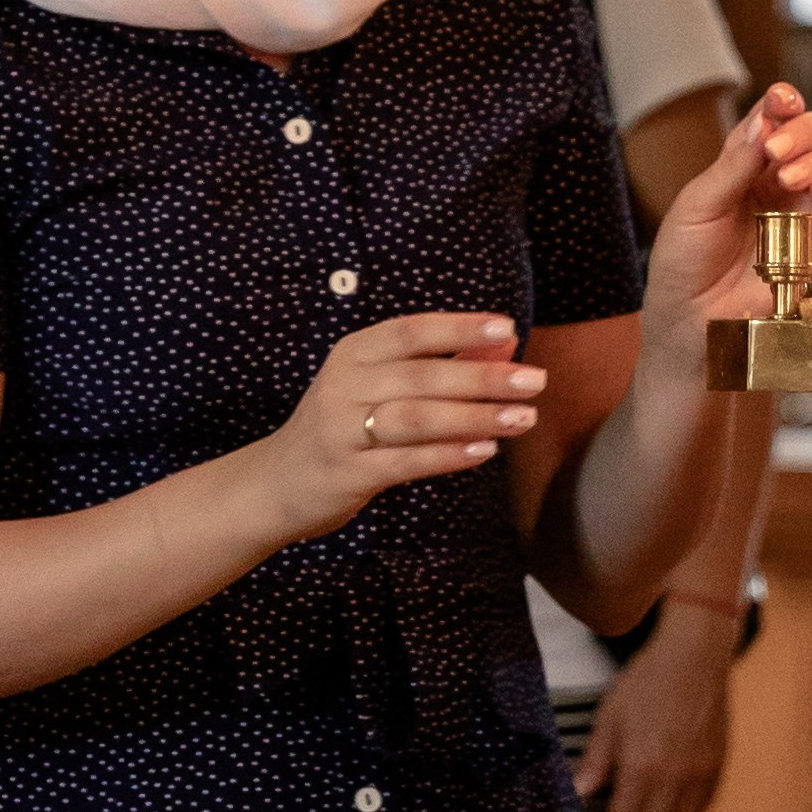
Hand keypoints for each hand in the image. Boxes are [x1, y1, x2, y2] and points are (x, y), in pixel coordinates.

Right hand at [267, 313, 544, 540]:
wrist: (276, 484)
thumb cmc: (344, 427)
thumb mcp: (380, 386)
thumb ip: (441, 364)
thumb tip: (505, 342)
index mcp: (353, 353)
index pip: (411, 331)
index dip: (459, 327)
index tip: (507, 327)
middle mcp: (343, 385)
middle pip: (422, 375)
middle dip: (484, 377)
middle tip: (536, 380)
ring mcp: (341, 430)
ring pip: (416, 417)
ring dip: (475, 416)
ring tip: (523, 418)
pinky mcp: (346, 474)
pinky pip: (404, 462)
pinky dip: (447, 454)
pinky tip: (484, 450)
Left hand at [573, 602, 737, 811]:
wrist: (695, 657)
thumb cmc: (646, 683)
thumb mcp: (609, 717)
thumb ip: (595, 761)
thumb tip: (579, 794)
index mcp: (641, 768)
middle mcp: (673, 780)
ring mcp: (699, 776)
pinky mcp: (717, 768)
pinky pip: (698, 808)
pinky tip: (667, 811)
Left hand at [641, 84, 811, 347]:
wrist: (690, 325)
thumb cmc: (683, 263)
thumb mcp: (697, 206)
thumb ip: (733, 166)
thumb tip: (765, 123)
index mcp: (743, 163)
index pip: (772, 119)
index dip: (782, 102)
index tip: (782, 99)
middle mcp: (777, 182)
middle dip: (803, 132)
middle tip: (777, 151)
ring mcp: (800, 213)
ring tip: (791, 180)